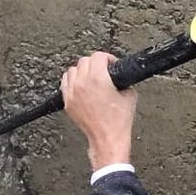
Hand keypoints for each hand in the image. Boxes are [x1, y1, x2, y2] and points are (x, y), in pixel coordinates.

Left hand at [61, 53, 136, 170]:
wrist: (107, 138)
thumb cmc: (118, 121)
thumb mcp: (130, 95)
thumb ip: (123, 81)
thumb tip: (119, 76)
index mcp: (97, 79)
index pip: (98, 56)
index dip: (108, 58)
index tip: (111, 64)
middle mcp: (82, 83)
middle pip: (84, 61)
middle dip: (95, 63)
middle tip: (104, 70)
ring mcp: (72, 93)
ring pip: (72, 70)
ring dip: (82, 71)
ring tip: (91, 77)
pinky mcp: (67, 102)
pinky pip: (65, 83)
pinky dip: (73, 81)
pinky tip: (81, 86)